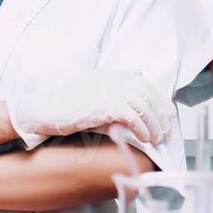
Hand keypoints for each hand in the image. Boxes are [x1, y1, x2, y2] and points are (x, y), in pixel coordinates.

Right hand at [8, 69, 171, 149]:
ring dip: (154, 125)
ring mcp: (111, 92)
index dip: (160, 100)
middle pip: (148, 97)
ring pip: (144, 108)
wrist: (45, 110)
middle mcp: (115, 80)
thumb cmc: (66, 101)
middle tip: (166, 131)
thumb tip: (140, 73)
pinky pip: (133, 118)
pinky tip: (144, 139)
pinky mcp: (107, 107)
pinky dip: (142, 130)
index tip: (168, 114)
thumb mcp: (93, 83)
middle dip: (160, 115)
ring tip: (157, 139)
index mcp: (113, 74)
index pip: (145, 85)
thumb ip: (116, 78)